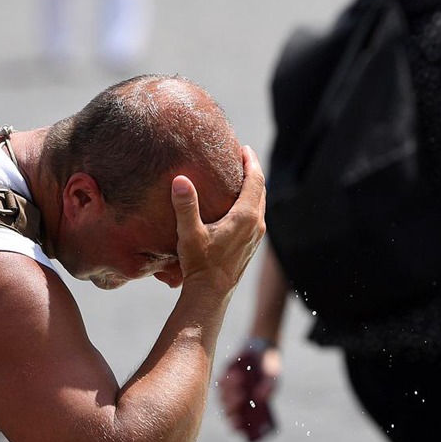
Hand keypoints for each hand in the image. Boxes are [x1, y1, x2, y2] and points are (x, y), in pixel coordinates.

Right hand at [171, 146, 266, 292]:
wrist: (211, 294)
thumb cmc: (199, 264)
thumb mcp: (189, 233)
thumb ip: (185, 206)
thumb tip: (180, 180)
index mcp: (245, 216)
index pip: (255, 180)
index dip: (251, 161)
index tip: (244, 147)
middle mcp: (256, 225)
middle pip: (261, 189)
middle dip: (253, 171)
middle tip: (241, 156)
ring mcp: (256, 236)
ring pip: (260, 203)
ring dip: (253, 187)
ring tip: (239, 176)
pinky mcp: (252, 245)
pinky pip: (256, 216)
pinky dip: (250, 202)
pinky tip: (237, 204)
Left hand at [218, 339, 281, 429]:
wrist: (262, 353)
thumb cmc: (268, 372)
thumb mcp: (272, 379)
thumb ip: (269, 388)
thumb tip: (259, 399)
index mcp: (246, 409)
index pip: (236, 423)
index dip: (235, 425)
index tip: (238, 425)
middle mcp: (234, 401)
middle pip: (228, 410)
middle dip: (233, 405)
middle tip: (242, 398)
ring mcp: (227, 390)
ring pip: (223, 396)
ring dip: (231, 390)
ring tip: (241, 382)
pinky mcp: (224, 376)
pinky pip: (221, 381)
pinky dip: (227, 378)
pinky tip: (234, 374)